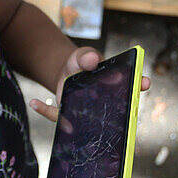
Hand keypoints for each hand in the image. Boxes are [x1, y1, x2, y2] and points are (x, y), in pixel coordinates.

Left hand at [28, 47, 150, 122]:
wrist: (65, 73)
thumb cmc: (80, 64)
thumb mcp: (82, 56)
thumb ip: (86, 56)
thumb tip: (91, 60)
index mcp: (116, 85)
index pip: (133, 87)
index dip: (139, 84)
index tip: (144, 81)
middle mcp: (107, 103)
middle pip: (115, 110)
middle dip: (116, 113)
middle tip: (110, 111)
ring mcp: (90, 113)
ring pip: (87, 121)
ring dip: (76, 120)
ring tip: (64, 114)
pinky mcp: (72, 117)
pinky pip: (60, 117)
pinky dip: (46, 111)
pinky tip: (33, 102)